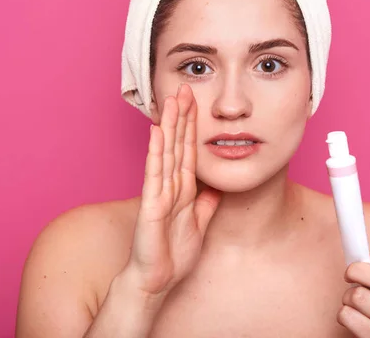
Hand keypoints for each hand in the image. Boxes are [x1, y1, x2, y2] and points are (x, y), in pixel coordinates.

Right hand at [124, 83, 221, 297]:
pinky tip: (157, 131)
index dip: (193, 127)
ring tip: (172, 100)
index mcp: (183, 189)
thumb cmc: (173, 254)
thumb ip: (206, 202)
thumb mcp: (200, 223)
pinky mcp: (151, 205)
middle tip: (185, 88)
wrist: (156, 280)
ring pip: (166, 152)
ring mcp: (159, 193)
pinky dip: (156, 152)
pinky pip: (155, 174)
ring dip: (169, 125)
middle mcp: (170, 185)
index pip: (189, 151)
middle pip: (177, 144)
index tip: (196, 103)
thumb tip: (218, 185)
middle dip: (182, 116)